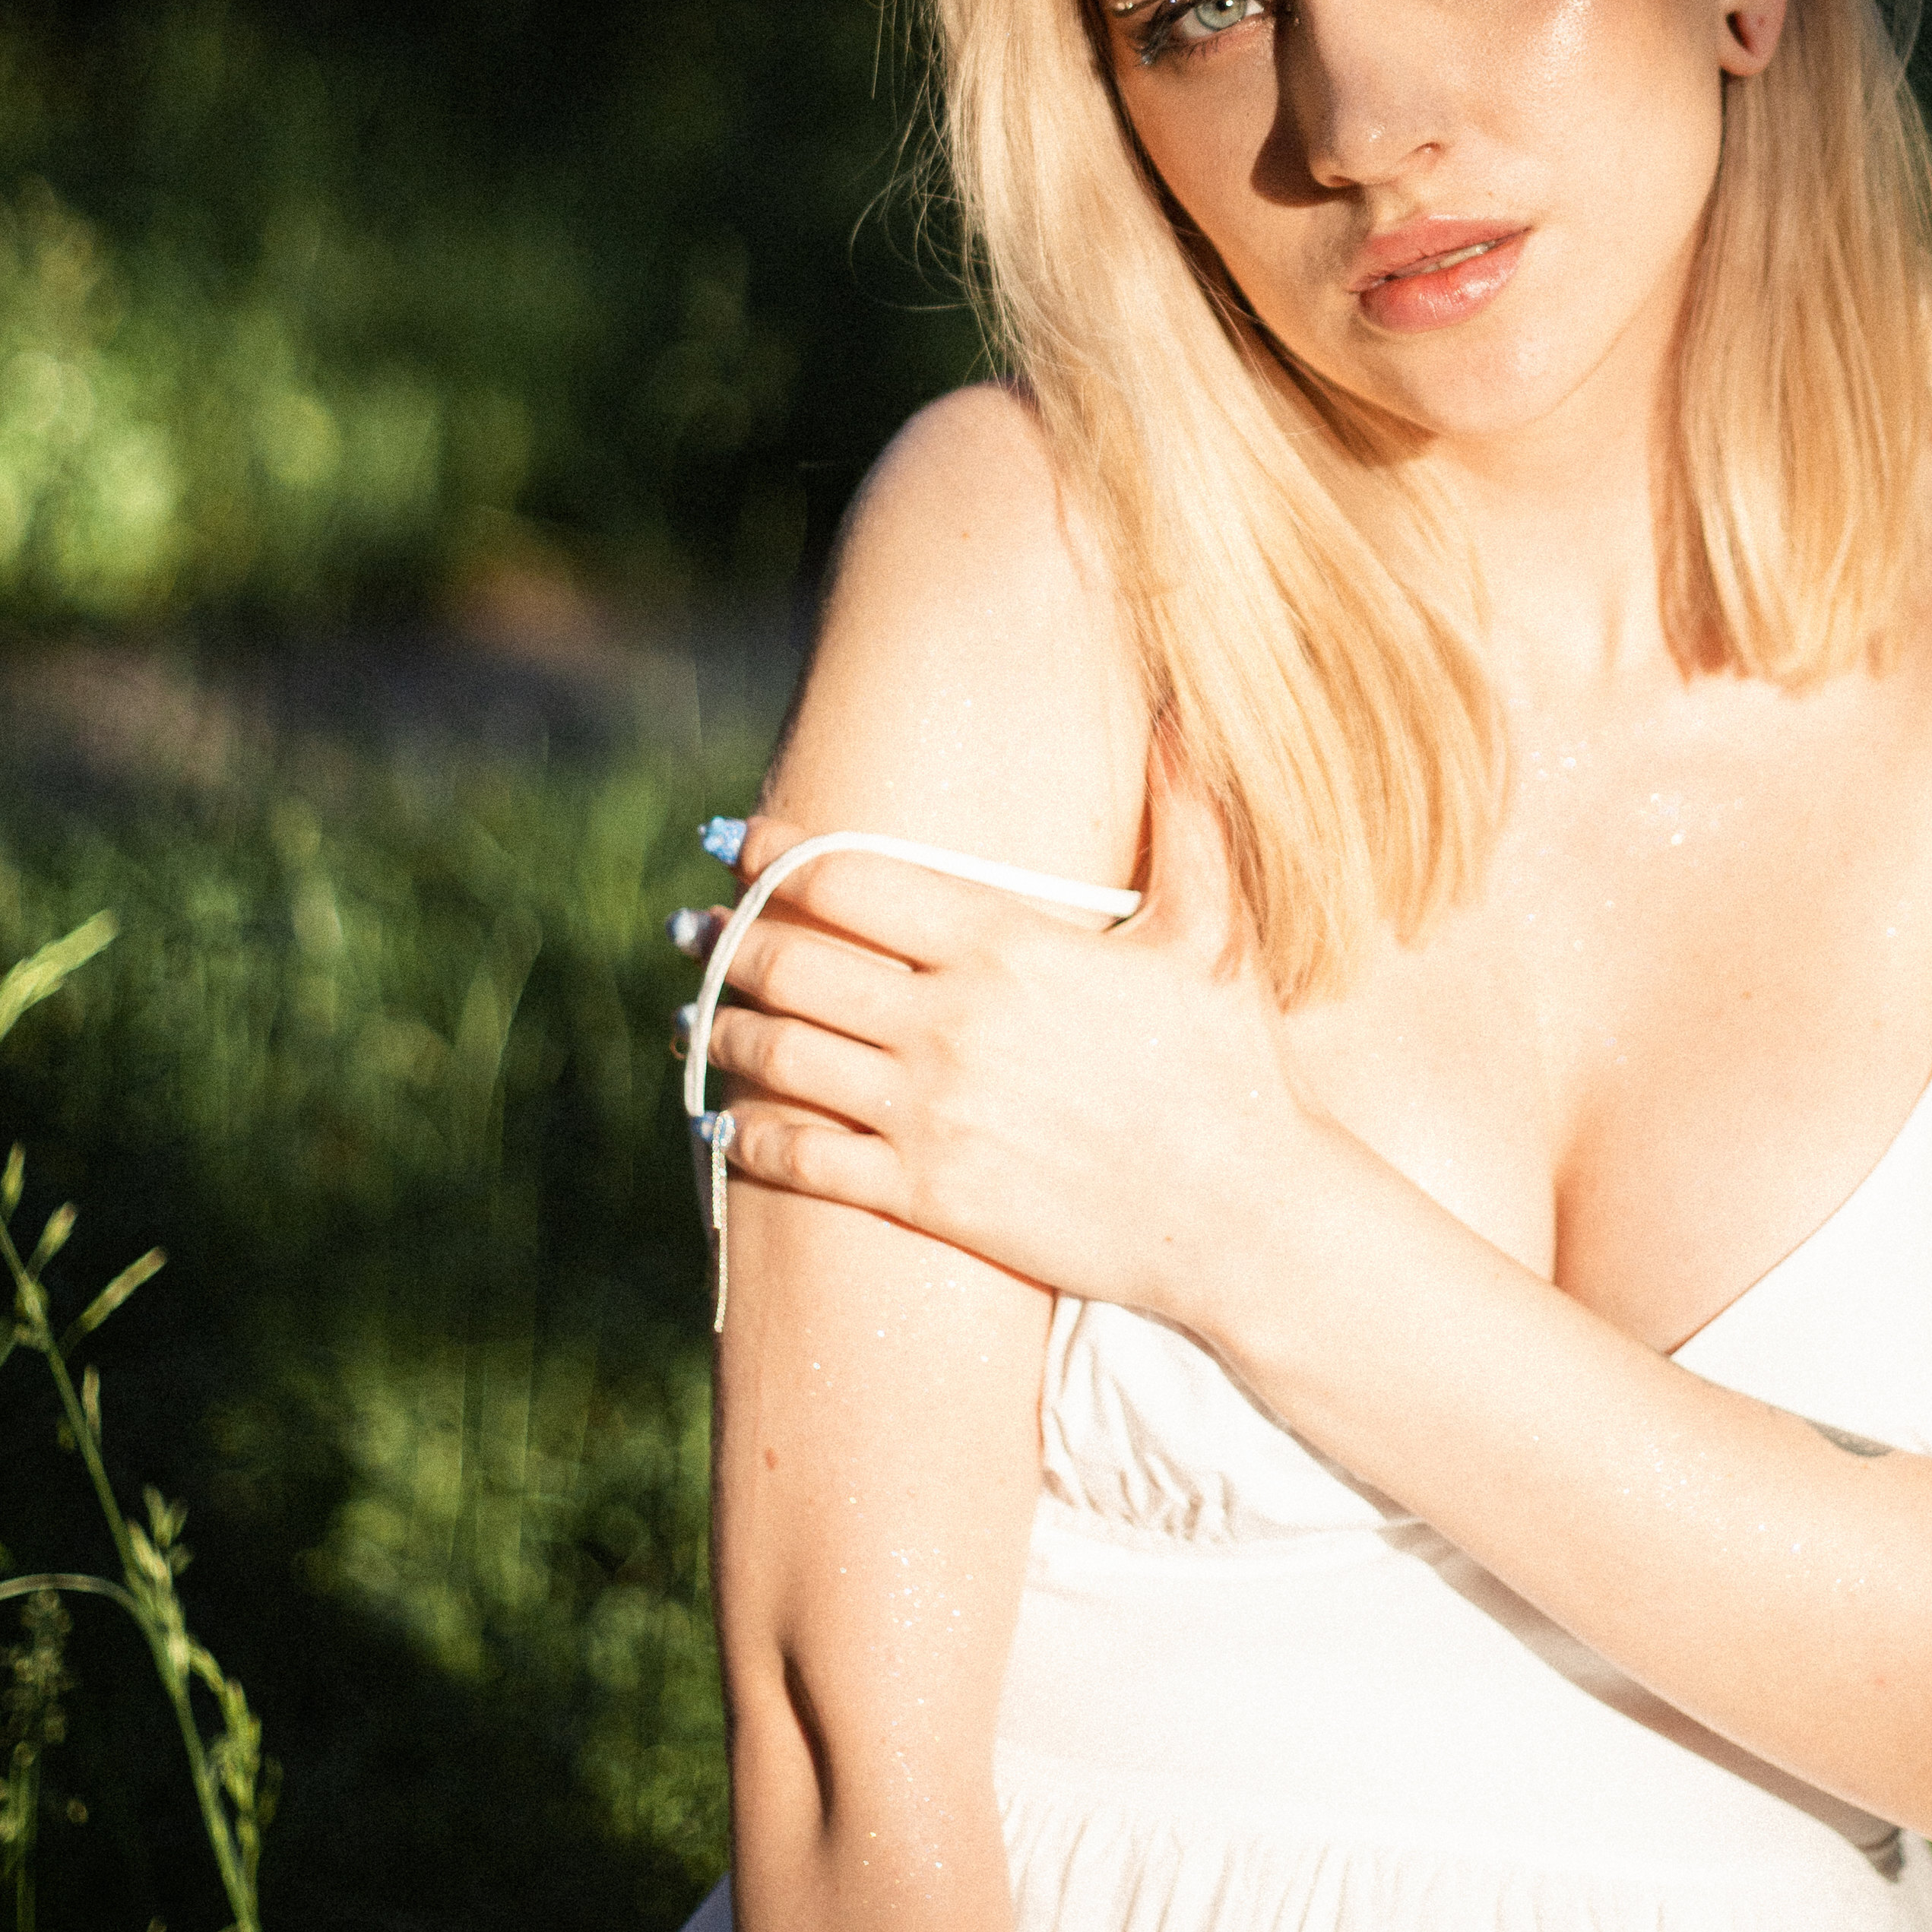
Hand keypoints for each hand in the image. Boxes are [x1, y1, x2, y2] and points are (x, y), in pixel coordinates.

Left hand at [688, 755, 1314, 1327]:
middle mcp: (949, 1020)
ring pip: (777, 1056)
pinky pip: (800, 1157)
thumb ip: (1186, 817)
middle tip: (689, 925)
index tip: (736, 842)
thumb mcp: (1213, 930)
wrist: (1242, 1215)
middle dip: (723, 935)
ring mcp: (928, 1112)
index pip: (847, 878)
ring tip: (693, 1014)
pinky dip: (745, 1134)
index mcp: (1004, 943)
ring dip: (719, 1029)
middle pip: (791, 962)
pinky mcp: (925, 1196)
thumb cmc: (1230, 1066)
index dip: (775, 854)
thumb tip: (1176, 717)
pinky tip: (722, 1121)